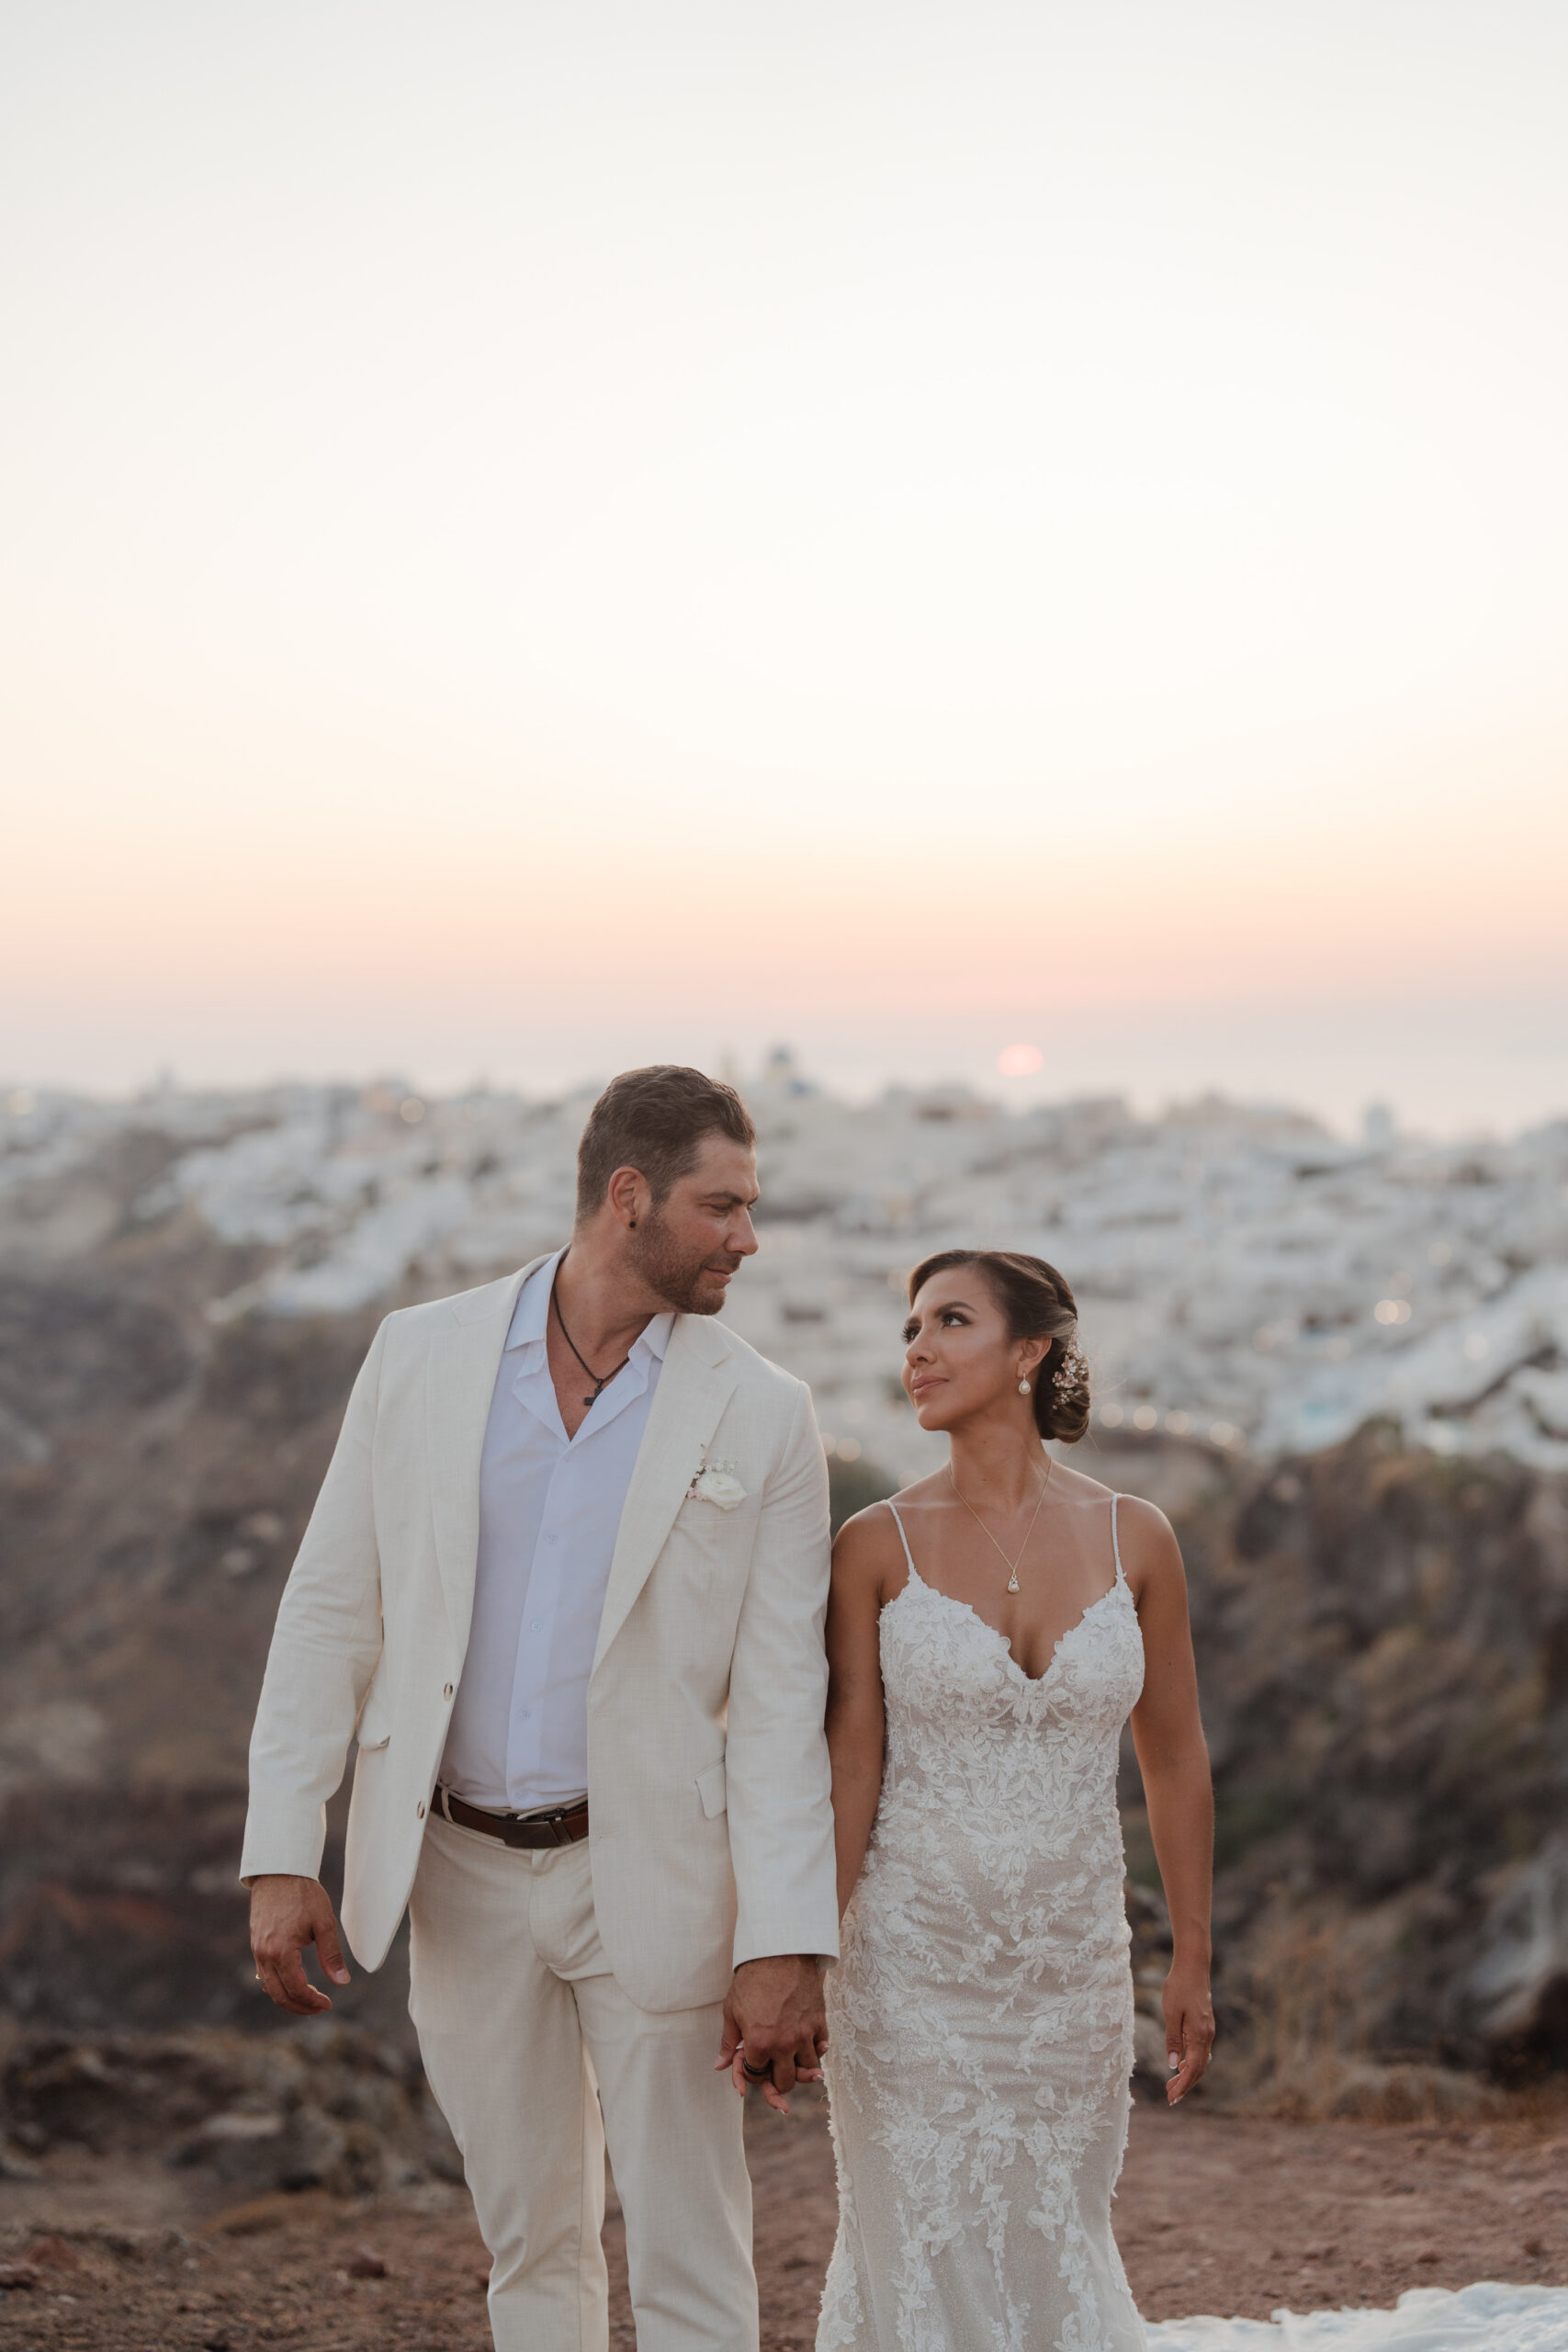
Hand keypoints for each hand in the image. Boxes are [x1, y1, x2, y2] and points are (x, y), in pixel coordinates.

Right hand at [250, 1875, 351, 2014]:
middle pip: (279, 1995)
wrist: (279, 1871)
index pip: (296, 1989)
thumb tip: (342, 1982)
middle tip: (320, 2007)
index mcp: (281, 1952)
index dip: (312, 2001)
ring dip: (288, 1997)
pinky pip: (264, 1974)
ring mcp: (257, 1950)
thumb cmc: (304, 1894)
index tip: (328, 2004)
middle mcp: (264, 1955)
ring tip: (309, 1997)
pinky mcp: (255, 1944)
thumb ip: (331, 1955)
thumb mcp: (324, 1923)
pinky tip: (294, 1981)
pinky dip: (278, 1984)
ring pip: (269, 1986)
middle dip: (300, 2006)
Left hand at [715, 1955, 826, 2114]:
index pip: (757, 2076)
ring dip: (800, 2068)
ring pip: (808, 2069)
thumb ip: (728, 2043)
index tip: (752, 2061)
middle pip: (786, 2082)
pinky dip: (816, 2050)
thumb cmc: (752, 1979)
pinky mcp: (819, 2022)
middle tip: (774, 2068)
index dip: (752, 2071)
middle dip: (777, 2080)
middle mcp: (784, 2045)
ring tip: (792, 2058)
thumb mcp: (732, 2010)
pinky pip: (822, 2048)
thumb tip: (719, 2066)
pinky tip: (808, 2044)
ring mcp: (804, 2034)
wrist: (779, 1952)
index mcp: (759, 2044)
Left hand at [1163, 1956, 1214, 2104]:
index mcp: (1199, 2035)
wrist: (1193, 1967)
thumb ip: (1172, 2039)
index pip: (1193, 2069)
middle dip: (1185, 2085)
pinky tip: (1180, 2064)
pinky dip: (1191, 2062)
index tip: (1173, 2098)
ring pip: (1200, 2061)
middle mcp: (1207, 2036)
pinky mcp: (1205, 2025)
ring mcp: (1208, 2031)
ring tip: (1172, 2085)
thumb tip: (1173, 2065)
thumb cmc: (1179, 1987)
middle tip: (1170, 2097)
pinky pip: (1200, 2050)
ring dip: (1187, 2074)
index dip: (1183, 2085)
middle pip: (1198, 2069)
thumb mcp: (1171, 2013)